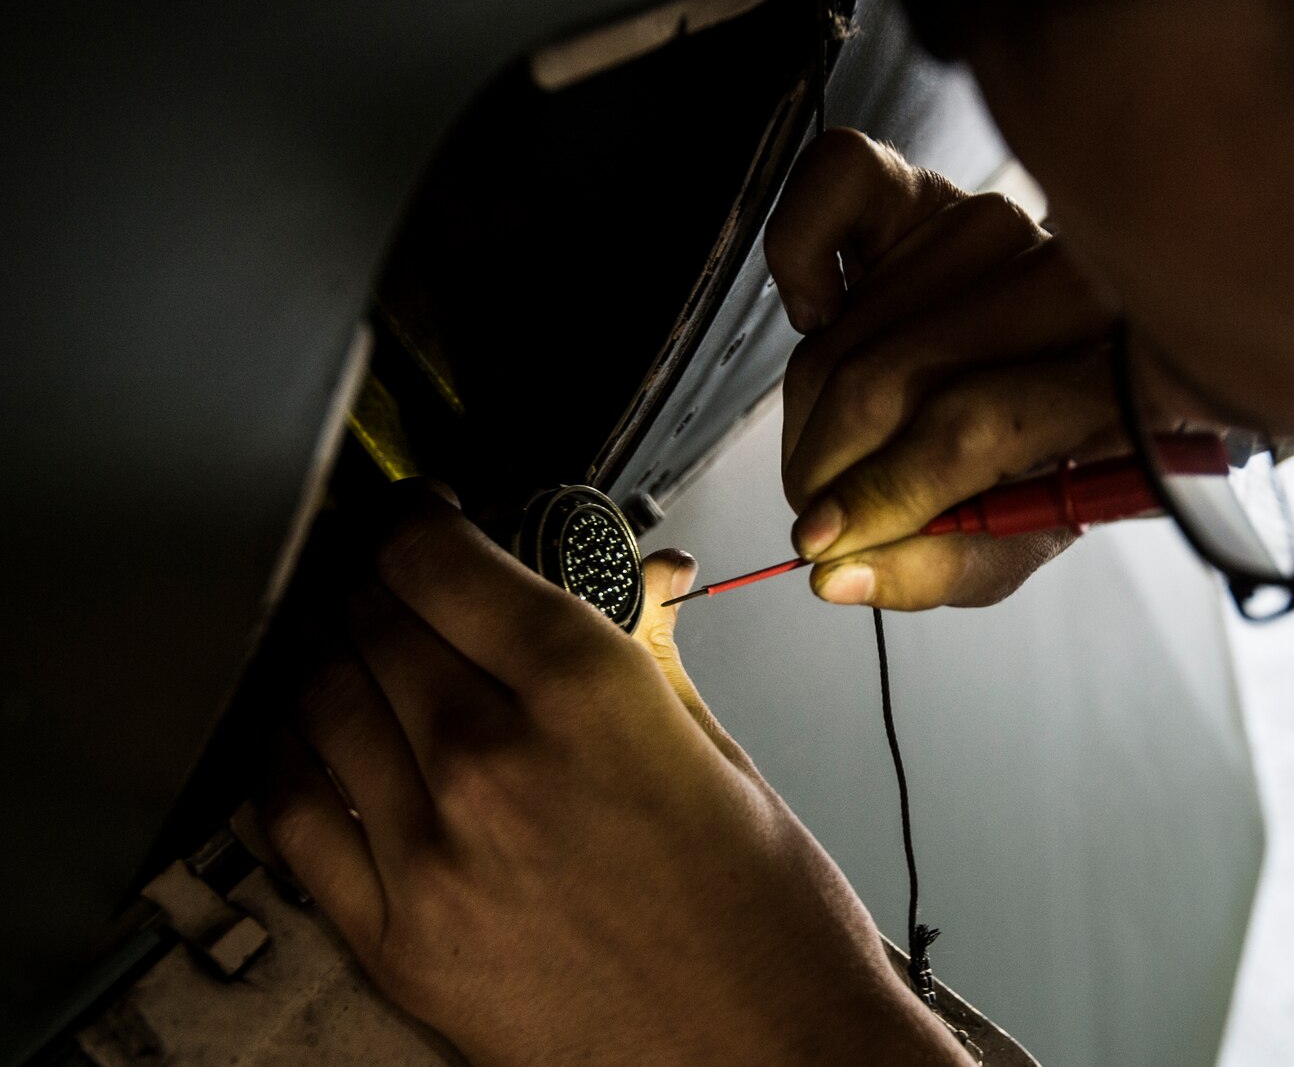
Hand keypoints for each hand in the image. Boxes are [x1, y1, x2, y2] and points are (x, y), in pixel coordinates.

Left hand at [258, 483, 968, 1066]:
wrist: (765, 1058)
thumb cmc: (765, 918)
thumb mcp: (716, 752)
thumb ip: (642, 650)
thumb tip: (630, 574)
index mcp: (586, 690)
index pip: (440, 560)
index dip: (421, 520)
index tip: (426, 517)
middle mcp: (493, 760)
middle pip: (375, 621)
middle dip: (385, 586)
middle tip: (407, 584)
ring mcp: (432, 854)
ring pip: (324, 703)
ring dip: (337, 660)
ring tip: (365, 654)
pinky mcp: (398, 940)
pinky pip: (293, 817)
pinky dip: (293, 759)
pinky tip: (314, 740)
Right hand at [767, 130, 1120, 609]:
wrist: (1080, 348)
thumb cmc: (1054, 445)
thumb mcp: (1028, 529)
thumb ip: (944, 564)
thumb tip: (839, 574)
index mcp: (1116, 380)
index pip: (975, 428)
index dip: (882, 493)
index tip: (825, 544)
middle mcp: (1064, 283)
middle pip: (892, 381)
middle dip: (828, 467)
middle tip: (818, 513)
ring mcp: (995, 226)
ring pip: (850, 330)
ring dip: (811, 410)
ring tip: (841, 446)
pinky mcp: (934, 186)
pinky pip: (832, 184)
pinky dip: (799, 257)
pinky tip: (824, 316)